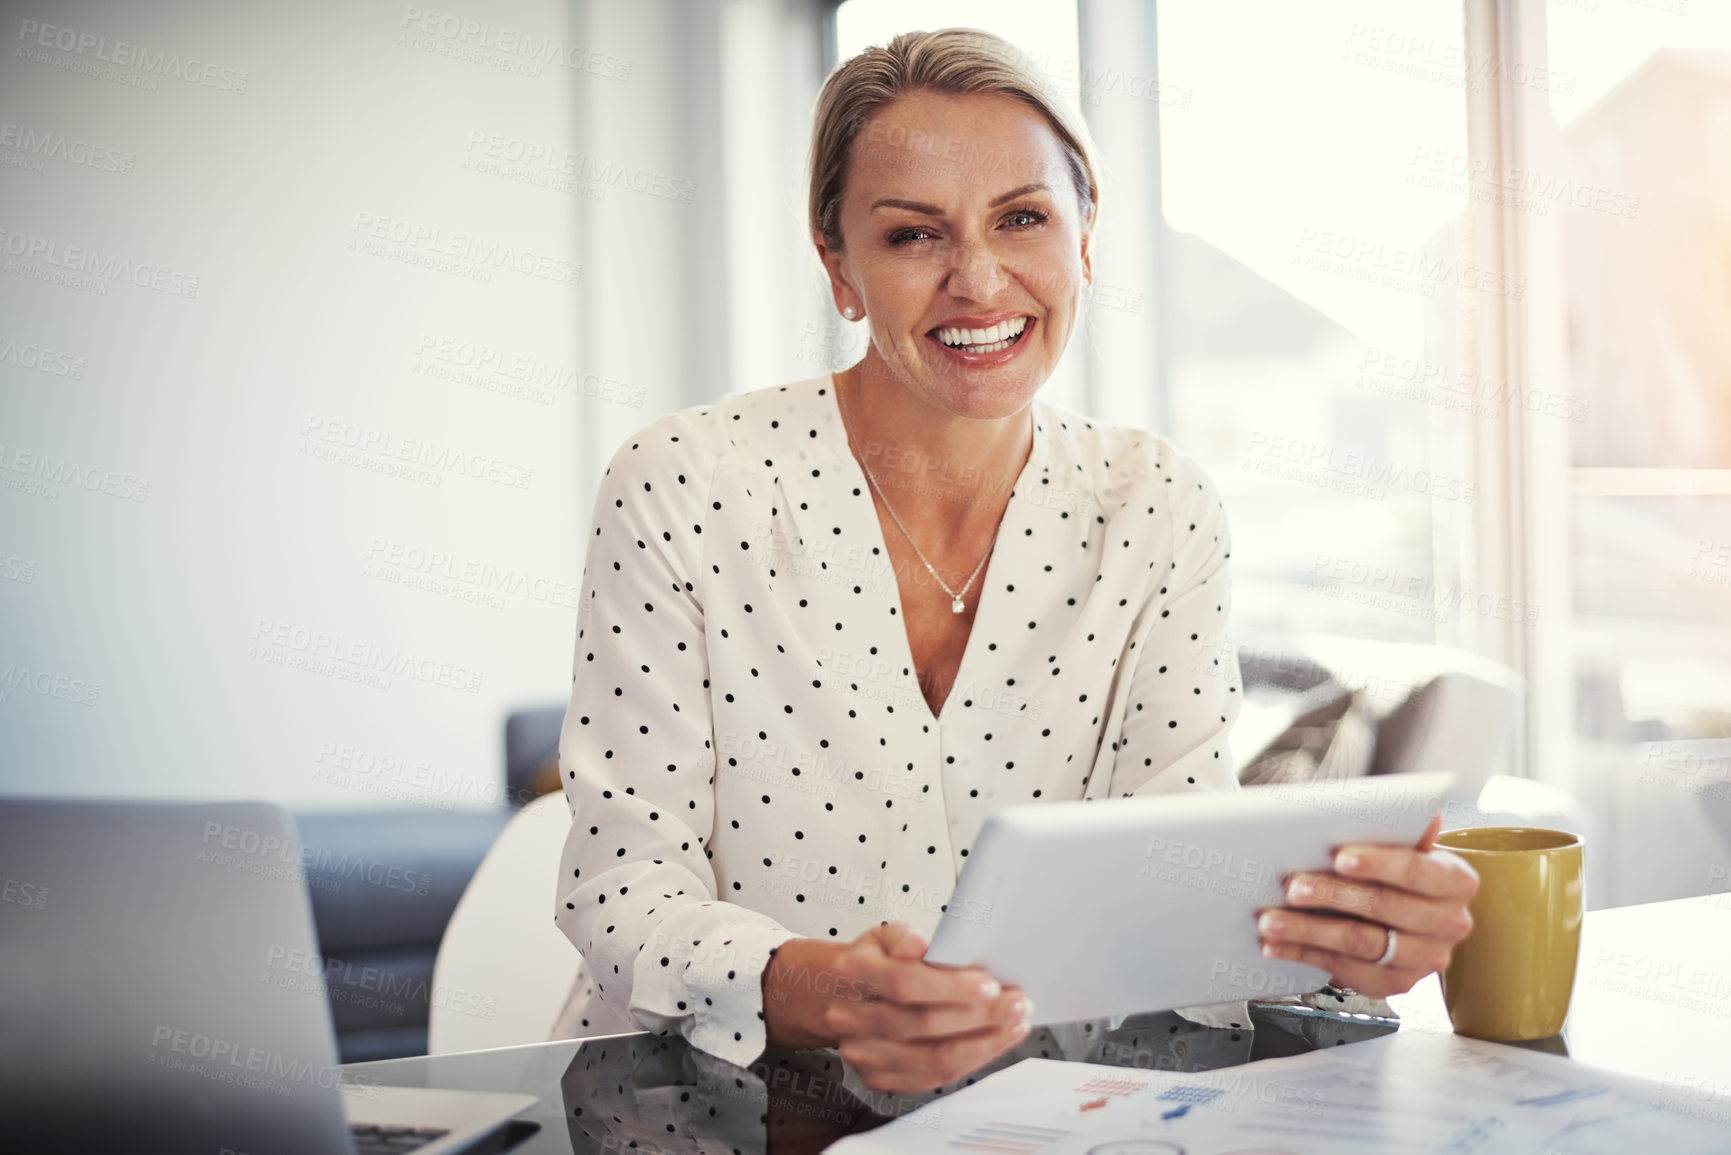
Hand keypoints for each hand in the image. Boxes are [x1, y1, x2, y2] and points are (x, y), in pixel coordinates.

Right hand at [761, 922, 1030, 1093]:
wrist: (842, 996)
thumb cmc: (875, 963)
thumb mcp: (884, 935)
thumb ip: (903, 935)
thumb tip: (917, 945)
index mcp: (854, 972)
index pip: (904, 983)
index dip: (950, 988)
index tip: (990, 986)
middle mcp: (851, 1017)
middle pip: (922, 1024)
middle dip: (979, 1017)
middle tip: (1016, 1005)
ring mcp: (863, 1052)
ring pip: (930, 1058)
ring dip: (981, 1044)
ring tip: (1012, 1027)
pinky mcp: (878, 1077)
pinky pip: (931, 1079)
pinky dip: (968, 1063)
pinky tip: (991, 1045)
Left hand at [1255, 814, 1478, 997]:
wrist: (1407, 917)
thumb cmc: (1396, 870)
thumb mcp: (1404, 844)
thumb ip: (1401, 826)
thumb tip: (1413, 805)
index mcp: (1456, 881)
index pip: (1417, 870)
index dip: (1377, 863)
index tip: (1338, 856)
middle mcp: (1448, 924)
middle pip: (1383, 908)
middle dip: (1331, 895)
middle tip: (1290, 886)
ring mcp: (1423, 959)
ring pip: (1360, 943)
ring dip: (1308, 930)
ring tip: (1270, 919)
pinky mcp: (1395, 983)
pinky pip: (1345, 969)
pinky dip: (1305, 954)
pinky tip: (1276, 944)